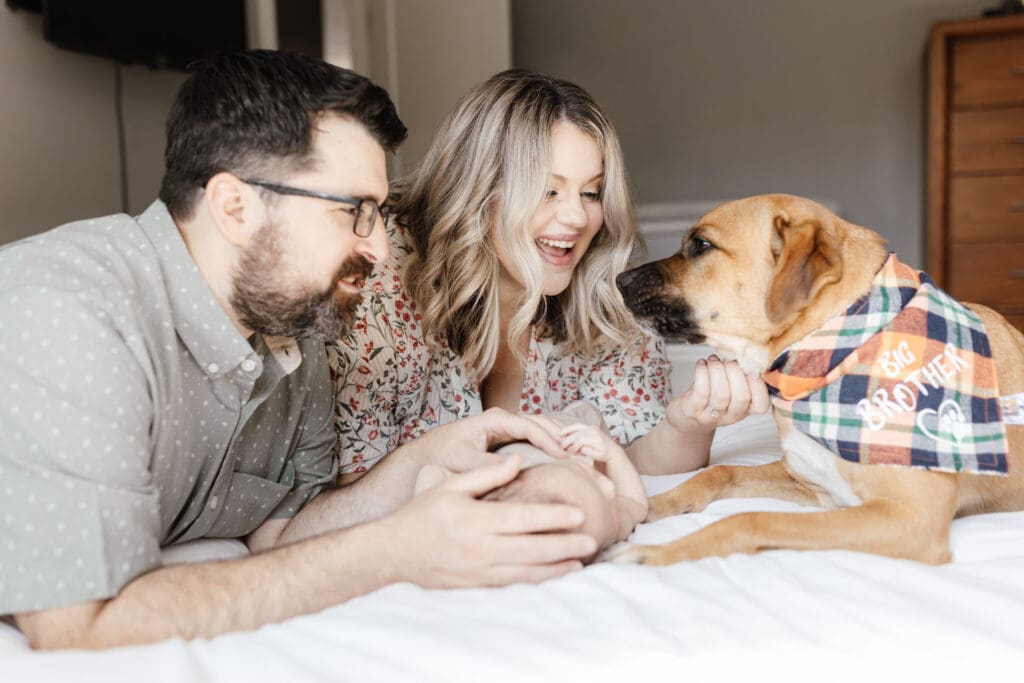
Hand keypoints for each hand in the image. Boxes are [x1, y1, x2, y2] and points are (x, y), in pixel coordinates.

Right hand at [383, 456, 596, 587]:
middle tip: (591, 539)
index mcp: (475, 519)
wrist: (392, 554)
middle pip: (532, 548)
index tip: (579, 513)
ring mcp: (478, 571)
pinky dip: (536, 582)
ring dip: (556, 567)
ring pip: (526, 572)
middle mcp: (480, 547)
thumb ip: (486, 474)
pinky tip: (552, 577)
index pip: (523, 518)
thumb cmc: (421, 515)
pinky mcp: (475, 587)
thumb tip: (518, 460)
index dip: (554, 516)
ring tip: (580, 561)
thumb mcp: (449, 485)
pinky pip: (513, 586)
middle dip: (564, 545)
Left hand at [397, 407, 568, 473]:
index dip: (550, 441)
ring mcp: (507, 428)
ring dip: (561, 440)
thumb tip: (516, 466)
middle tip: (584, 455)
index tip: (565, 457)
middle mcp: (503, 419)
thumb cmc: (441, 457)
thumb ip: (488, 465)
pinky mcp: (507, 440)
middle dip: (563, 437)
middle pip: (542, 424)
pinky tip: (565, 461)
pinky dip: (552, 446)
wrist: (426, 457)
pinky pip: (536, 439)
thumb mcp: (462, 462)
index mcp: (495, 419)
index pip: (531, 426)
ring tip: (580, 458)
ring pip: (542, 429)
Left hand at [668, 355, 769, 428]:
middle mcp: (731, 415)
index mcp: (746, 409)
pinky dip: (702, 373)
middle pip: (741, 397)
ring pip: (721, 394)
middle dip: (735, 372)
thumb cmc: (711, 396)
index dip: (759, 386)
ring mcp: (712, 415)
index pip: (761, 405)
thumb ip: (741, 374)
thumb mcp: (731, 387)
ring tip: (713, 360)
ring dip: (717, 370)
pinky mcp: (694, 410)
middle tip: (728, 360)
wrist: (688, 415)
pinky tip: (702, 363)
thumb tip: (746, 354)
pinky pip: (701, 391)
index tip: (752, 369)